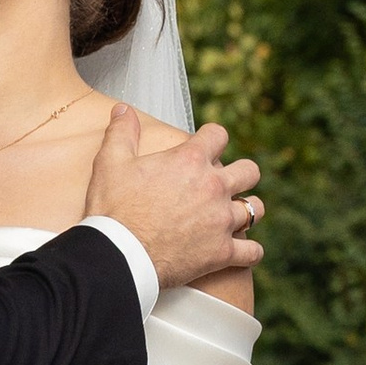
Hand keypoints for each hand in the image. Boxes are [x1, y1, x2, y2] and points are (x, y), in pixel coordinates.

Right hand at [84, 105, 262, 291]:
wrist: (119, 255)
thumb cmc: (113, 209)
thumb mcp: (110, 163)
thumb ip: (121, 132)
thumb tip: (123, 109)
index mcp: (190, 160)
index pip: (218, 135)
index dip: (213, 137)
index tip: (206, 145)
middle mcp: (214, 186)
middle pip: (249, 170)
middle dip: (241, 173)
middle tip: (226, 182)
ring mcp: (222, 220)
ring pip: (256, 209)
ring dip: (248, 209)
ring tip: (236, 214)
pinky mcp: (222, 252)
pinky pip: (252, 251)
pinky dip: (250, 251)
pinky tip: (243, 251)